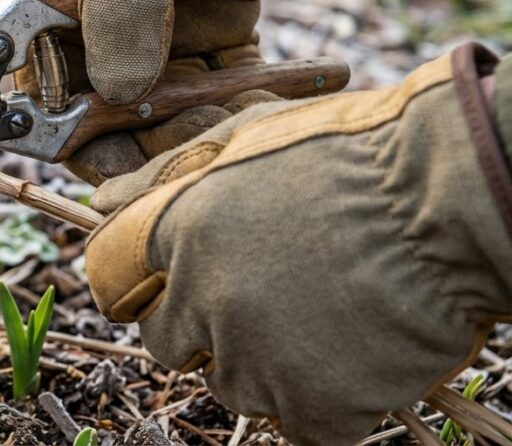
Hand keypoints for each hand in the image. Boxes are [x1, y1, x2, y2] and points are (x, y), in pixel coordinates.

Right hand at [9, 0, 362, 183]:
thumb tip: (120, 98)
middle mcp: (96, 22)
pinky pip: (232, 78)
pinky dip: (260, 94)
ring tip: (256, 136)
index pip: (44, 85)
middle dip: (155, 138)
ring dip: (213, 124)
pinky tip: (300, 96)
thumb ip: (119, 12)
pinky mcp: (217, 25)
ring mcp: (158, 28)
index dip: (71, 130)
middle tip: (204, 161)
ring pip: (176, 104)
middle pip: (112, 108)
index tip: (116, 166)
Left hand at [84, 44, 511, 443]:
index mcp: (176, 232)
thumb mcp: (247, 134)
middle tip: (261, 296)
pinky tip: (350, 359)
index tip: (171, 281)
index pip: (109, 281)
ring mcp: (258, 360)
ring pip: (230, 387)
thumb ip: (164, 173)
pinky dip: (319, 404)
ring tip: (318, 318)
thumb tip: (98, 202)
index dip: (142, 281)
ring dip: (260, 365)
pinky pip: (296, 426)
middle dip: (198, 326)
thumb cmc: (355, 150)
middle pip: (165, 343)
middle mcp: (202, 300)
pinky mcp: (317, 408)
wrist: (453, 198)